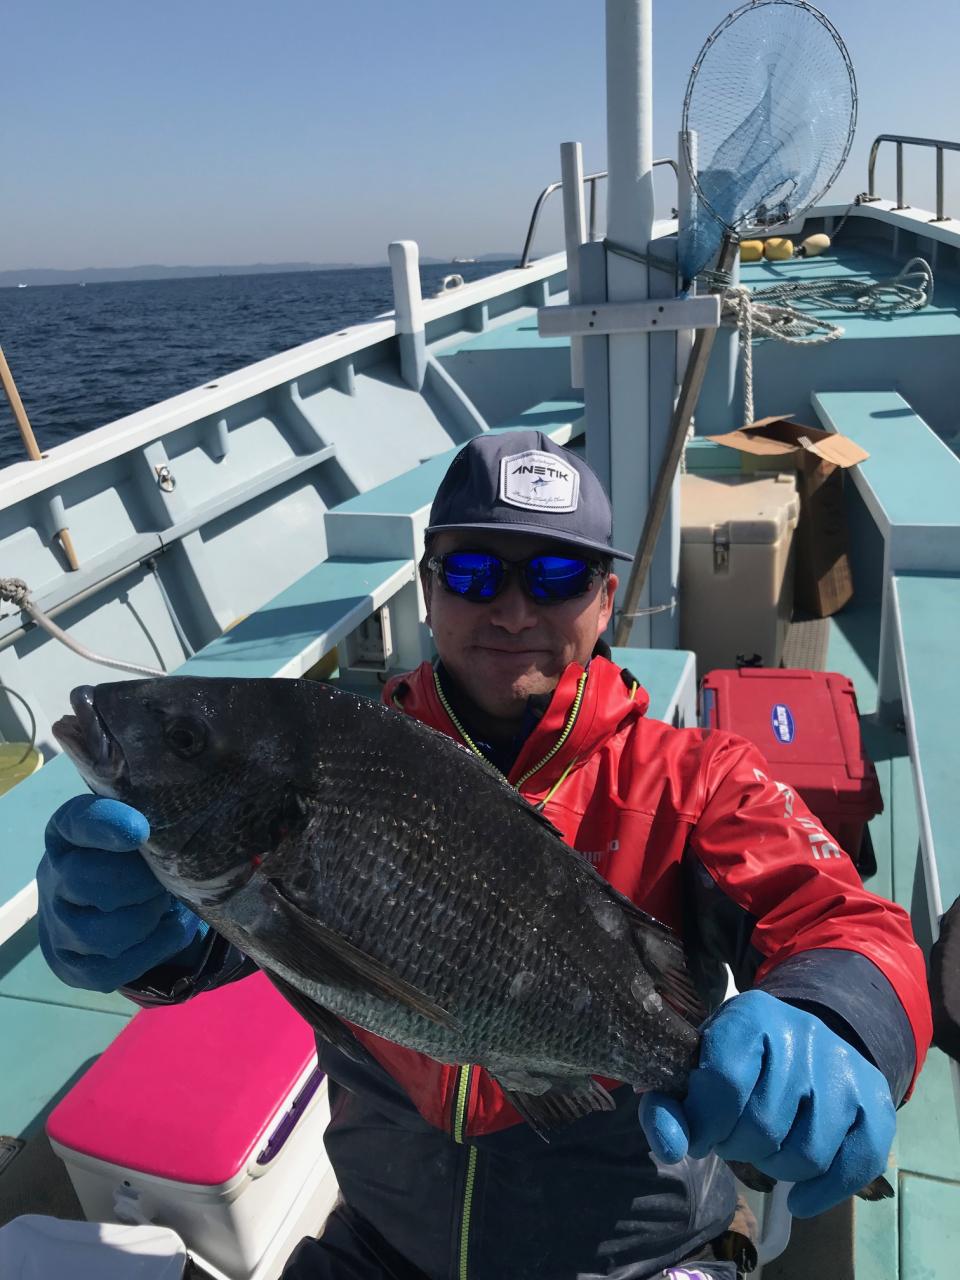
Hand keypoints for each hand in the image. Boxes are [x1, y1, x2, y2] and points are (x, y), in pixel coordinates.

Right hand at [37, 794, 205, 991]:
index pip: (75, 823)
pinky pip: (112, 969)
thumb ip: (155, 818)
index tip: (140, 830)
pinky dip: (154, 950)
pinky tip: (173, 929)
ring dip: (147, 918)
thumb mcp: (139, 827)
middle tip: (166, 878)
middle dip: (138, 882)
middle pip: (85, 882)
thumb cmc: (132, 855)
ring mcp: (58, 926)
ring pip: (101, 933)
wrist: (105, 904)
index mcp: (67, 833)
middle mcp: (54, 878)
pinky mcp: (72, 966)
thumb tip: (192, 823)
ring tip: (168, 903)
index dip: (105, 826)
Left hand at [638, 989, 895, 1216]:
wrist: (804, 1033)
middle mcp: (804, 1034)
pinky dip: (823, 1192)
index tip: (700, 1133)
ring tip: (765, 1151)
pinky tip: (799, 1198)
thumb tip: (668, 1144)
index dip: (704, 1124)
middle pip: (764, 1126)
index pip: (724, 1084)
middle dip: (738, 1147)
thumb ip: (674, 1105)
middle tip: (733, 1139)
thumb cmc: (740, 1054)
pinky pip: (857, 1164)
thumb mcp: (700, 1063)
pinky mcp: (875, 1101)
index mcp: (752, 1015)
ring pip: (807, 1153)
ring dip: (776, 1168)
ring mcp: (844, 1067)